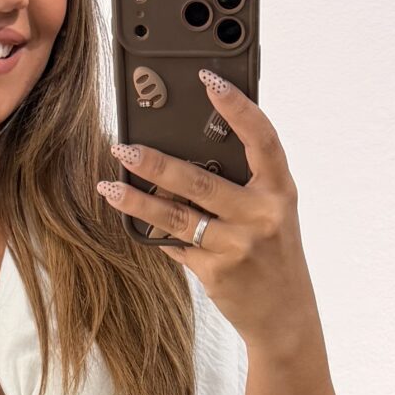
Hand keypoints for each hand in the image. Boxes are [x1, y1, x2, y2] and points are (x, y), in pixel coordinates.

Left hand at [97, 71, 318, 358]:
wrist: (285, 316)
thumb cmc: (274, 254)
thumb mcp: (273, 213)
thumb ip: (244, 184)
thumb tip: (190, 151)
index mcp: (280, 191)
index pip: (262, 138)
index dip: (236, 106)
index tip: (208, 78)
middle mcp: (262, 215)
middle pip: (201, 180)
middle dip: (156, 162)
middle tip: (123, 147)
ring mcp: (238, 246)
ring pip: (177, 216)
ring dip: (137, 200)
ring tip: (109, 185)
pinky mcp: (216, 272)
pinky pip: (176, 244)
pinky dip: (154, 233)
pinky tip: (133, 222)